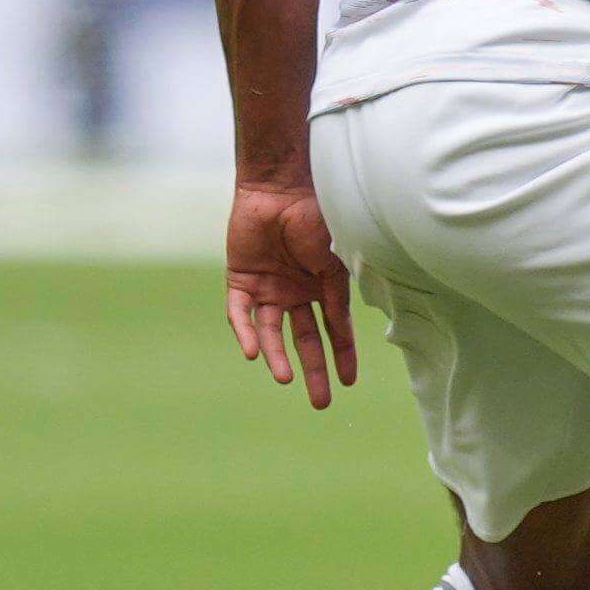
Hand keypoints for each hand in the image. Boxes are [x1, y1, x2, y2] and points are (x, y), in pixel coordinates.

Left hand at [226, 176, 358, 409]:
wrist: (279, 187)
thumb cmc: (316, 213)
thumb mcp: (336, 257)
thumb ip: (338, 290)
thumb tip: (348, 327)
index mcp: (325, 286)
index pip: (336, 329)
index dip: (343, 356)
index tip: (349, 381)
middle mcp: (297, 292)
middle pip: (306, 339)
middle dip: (313, 370)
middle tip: (321, 402)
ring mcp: (268, 288)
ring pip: (272, 333)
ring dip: (278, 356)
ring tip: (285, 380)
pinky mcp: (240, 281)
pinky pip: (240, 314)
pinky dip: (245, 333)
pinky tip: (252, 353)